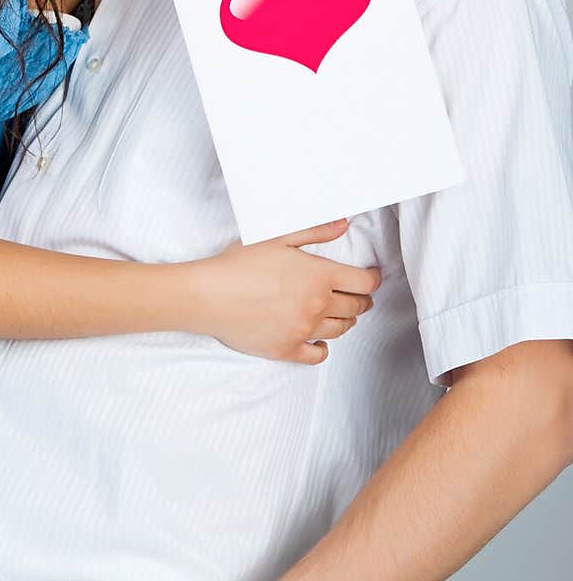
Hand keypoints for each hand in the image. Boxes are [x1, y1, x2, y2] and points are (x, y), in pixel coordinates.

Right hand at [193, 221, 379, 361]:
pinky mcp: (286, 349)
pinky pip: (318, 355)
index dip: (373, 279)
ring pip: (340, 330)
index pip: (364, 283)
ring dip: (345, 320)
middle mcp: (316, 306)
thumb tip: (344, 224)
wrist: (207, 295)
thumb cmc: (238, 263)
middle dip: (361, 300)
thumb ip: (314, 231)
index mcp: (319, 276)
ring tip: (338, 313)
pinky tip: (317, 339)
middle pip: (356, 307)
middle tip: (357, 294)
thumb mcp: (277, 238)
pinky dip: (323, 347)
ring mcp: (303, 331)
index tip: (371, 276)